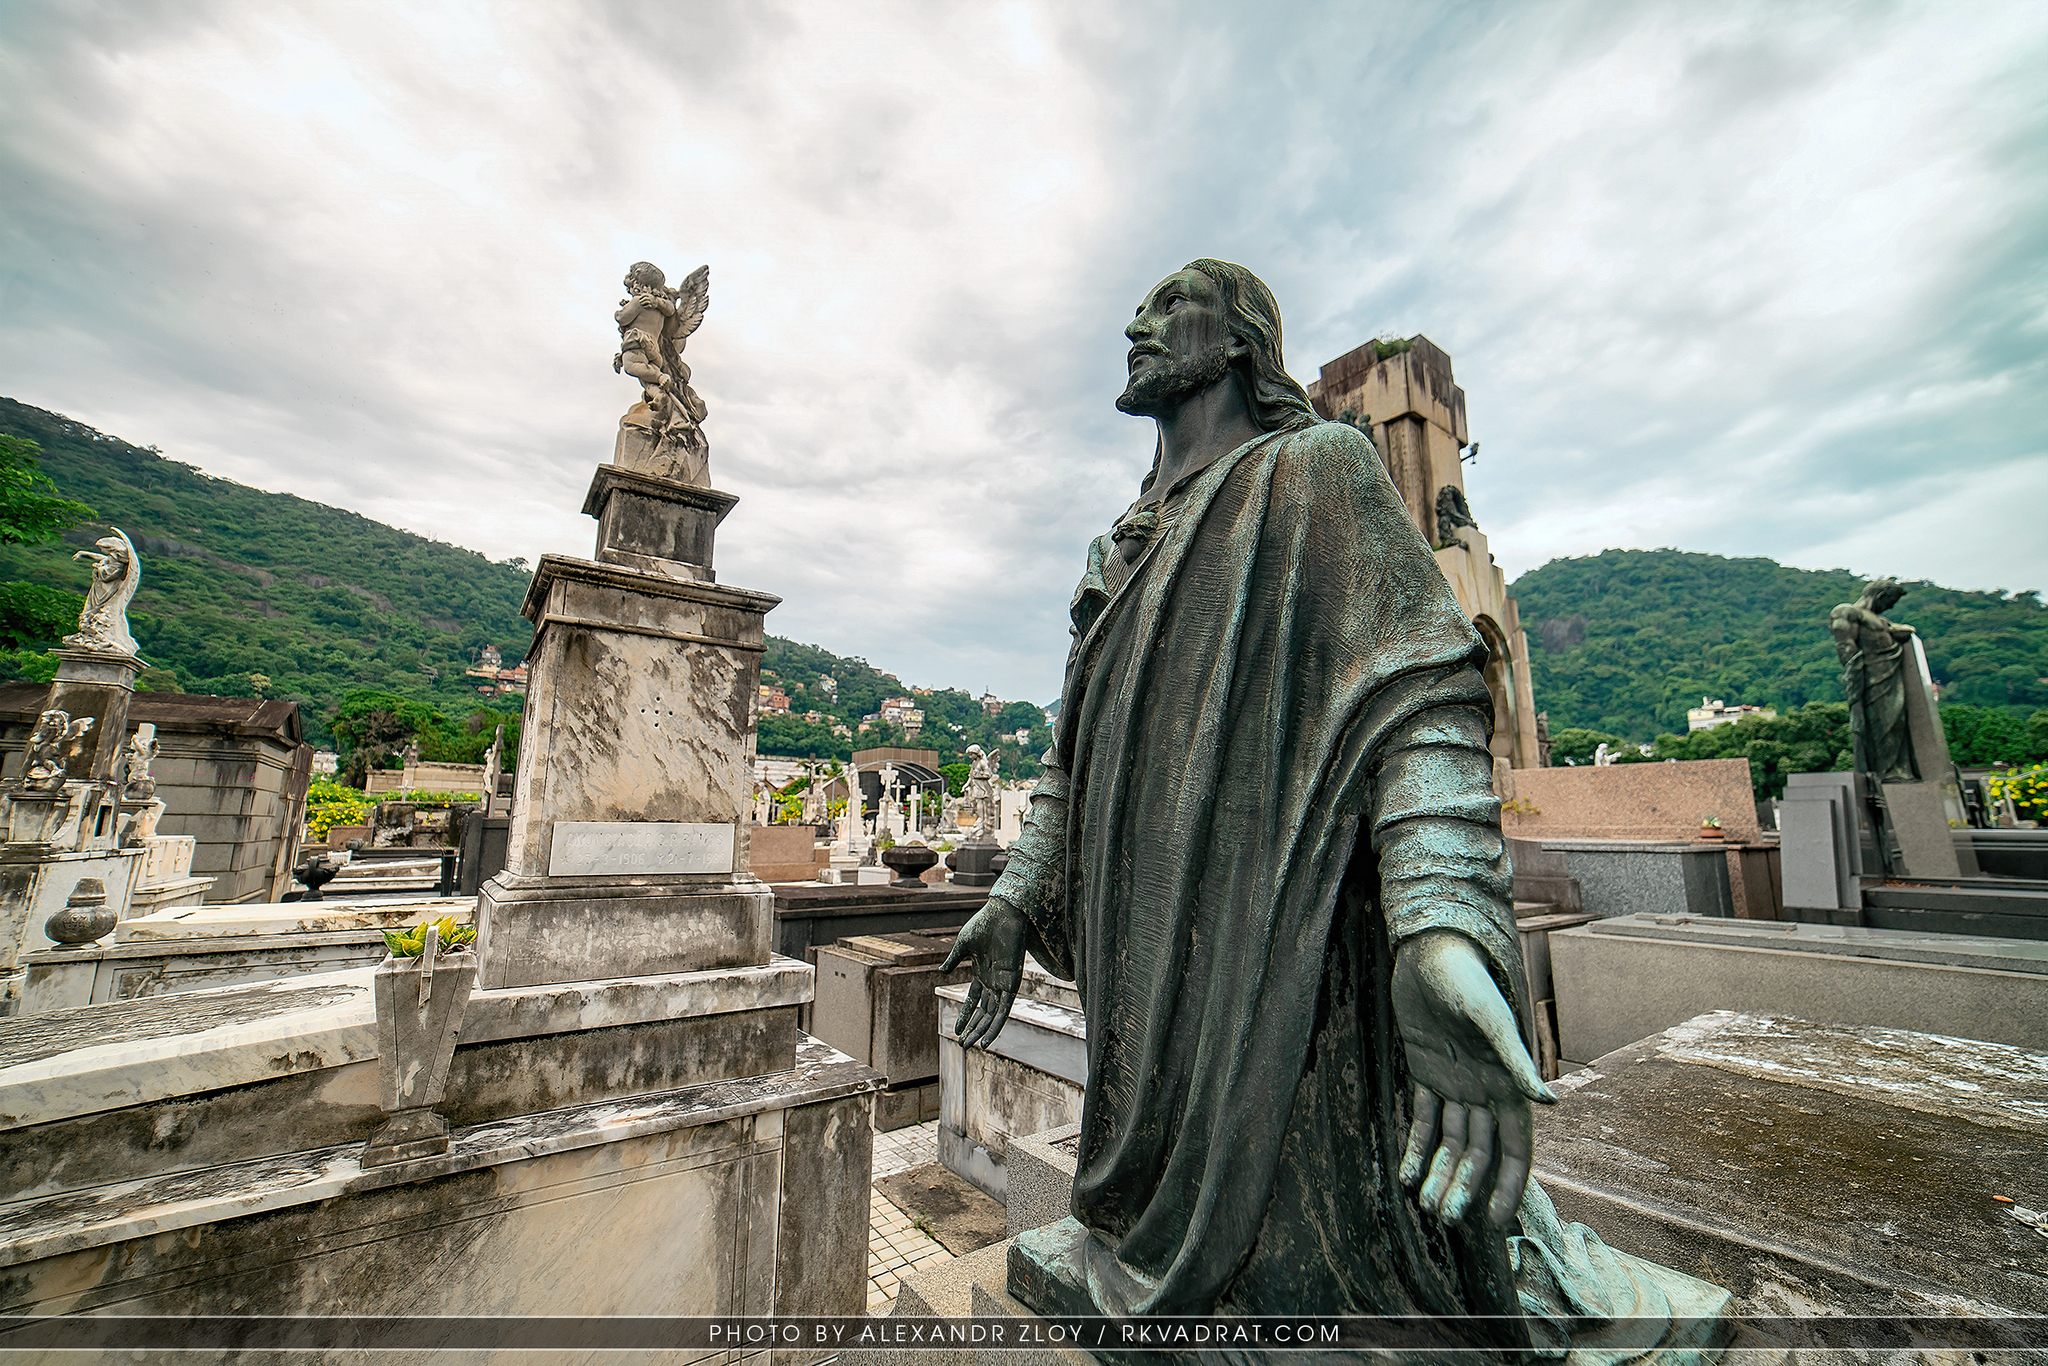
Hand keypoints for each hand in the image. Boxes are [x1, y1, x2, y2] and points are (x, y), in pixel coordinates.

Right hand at [939, 896, 1027, 1049]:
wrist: (1003, 913)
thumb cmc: (984, 924)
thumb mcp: (963, 944)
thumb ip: (954, 960)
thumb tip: (941, 973)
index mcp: (982, 973)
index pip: (973, 1001)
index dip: (964, 1016)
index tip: (955, 1031)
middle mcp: (994, 981)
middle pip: (983, 1012)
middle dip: (972, 1028)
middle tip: (962, 1045)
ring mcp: (1003, 983)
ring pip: (992, 1015)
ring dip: (982, 1031)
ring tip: (971, 1046)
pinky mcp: (1012, 983)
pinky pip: (1004, 1010)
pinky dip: (996, 1026)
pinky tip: (987, 1039)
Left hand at [1392, 929, 1556, 1226]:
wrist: (1430, 948)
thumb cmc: (1466, 978)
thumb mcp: (1490, 1019)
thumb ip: (1517, 1061)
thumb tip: (1551, 1102)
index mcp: (1507, 1081)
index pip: (1515, 1146)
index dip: (1508, 1184)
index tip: (1493, 1222)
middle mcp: (1484, 1087)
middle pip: (1479, 1150)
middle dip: (1465, 1185)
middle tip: (1446, 1217)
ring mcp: (1455, 1081)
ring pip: (1451, 1140)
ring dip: (1441, 1172)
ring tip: (1428, 1206)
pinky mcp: (1425, 1069)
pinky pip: (1423, 1117)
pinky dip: (1417, 1146)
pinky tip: (1406, 1175)